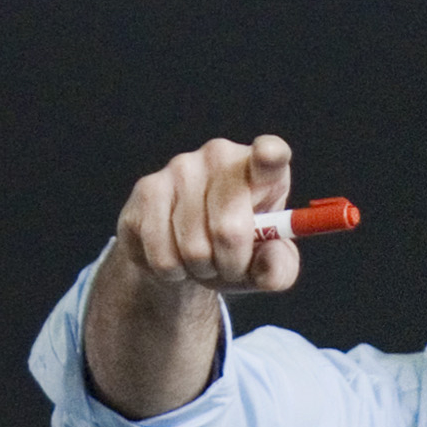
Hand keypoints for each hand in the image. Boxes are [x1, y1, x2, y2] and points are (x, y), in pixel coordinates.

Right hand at [112, 134, 308, 301]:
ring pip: (193, 249)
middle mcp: (221, 156)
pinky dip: (172, 272)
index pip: (270, 153)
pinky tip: (174, 256)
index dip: (269, 155)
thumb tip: (270, 261)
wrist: (182, 255)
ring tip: (200, 259)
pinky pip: (162, 255)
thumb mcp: (264, 266)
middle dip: (230, 265)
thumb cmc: (233, 252)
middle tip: (228, 264)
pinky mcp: (147, 190)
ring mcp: (181, 168)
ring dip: (199, 270)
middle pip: (230, 230)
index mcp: (262, 170)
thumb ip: (278, 268)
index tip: (267, 156)